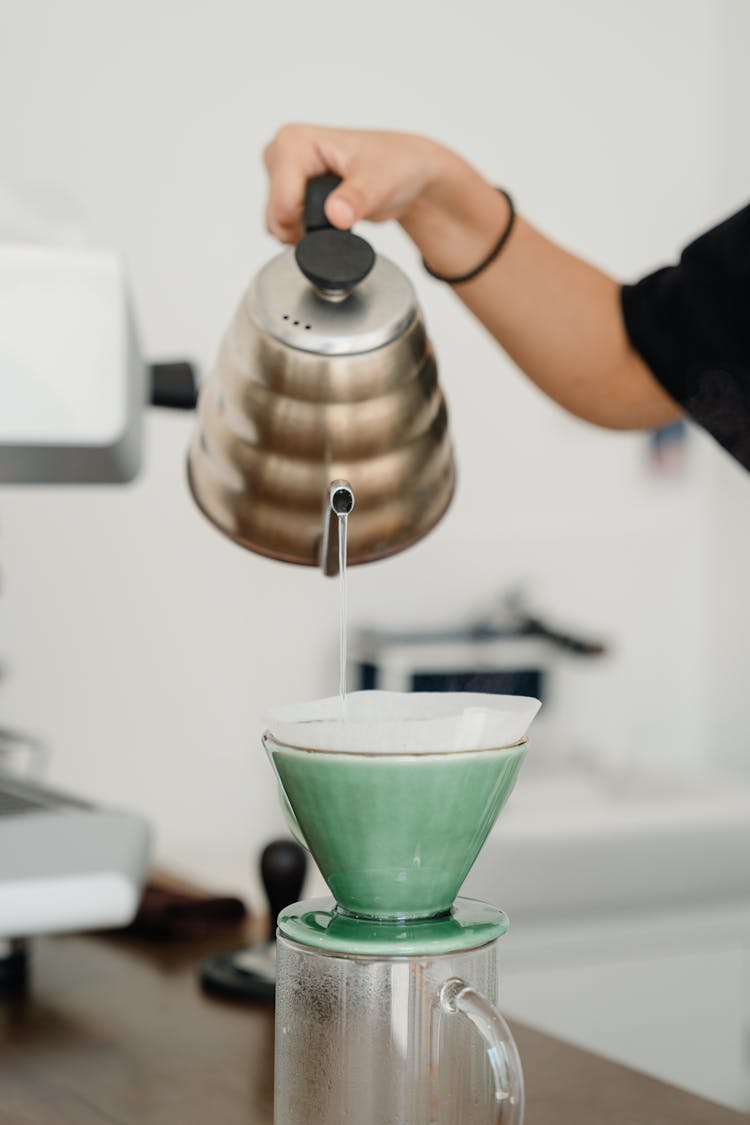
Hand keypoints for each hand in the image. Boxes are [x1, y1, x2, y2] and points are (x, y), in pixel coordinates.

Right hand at [262, 124, 458, 243]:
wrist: (407, 172)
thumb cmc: (396, 166)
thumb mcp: (379, 182)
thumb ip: (356, 199)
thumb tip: (336, 215)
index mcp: (294, 141)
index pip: (282, 203)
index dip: (308, 223)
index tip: (339, 216)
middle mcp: (281, 152)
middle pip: (276, 215)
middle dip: (306, 228)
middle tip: (342, 214)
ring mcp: (282, 171)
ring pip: (276, 222)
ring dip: (305, 231)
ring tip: (339, 213)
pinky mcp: (287, 187)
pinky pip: (283, 223)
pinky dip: (304, 230)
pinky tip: (330, 216)